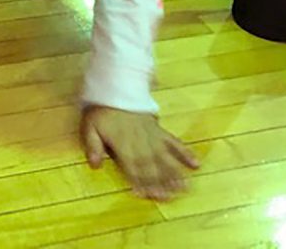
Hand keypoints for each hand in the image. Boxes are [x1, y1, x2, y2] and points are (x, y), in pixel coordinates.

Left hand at [80, 106, 198, 200]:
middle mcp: (141, 143)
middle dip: (161, 182)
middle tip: (171, 197)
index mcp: (123, 145)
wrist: (117, 88)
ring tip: (186, 187)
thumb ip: (92, 146)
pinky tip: (196, 163)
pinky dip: (185, 153)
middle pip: (152, 166)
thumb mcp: (89, 127)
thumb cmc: (102, 111)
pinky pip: (174, 142)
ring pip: (165, 157)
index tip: (150, 195)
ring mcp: (153, 136)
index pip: (133, 167)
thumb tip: (95, 166)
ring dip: (175, 172)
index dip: (140, 182)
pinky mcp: (160, 130)